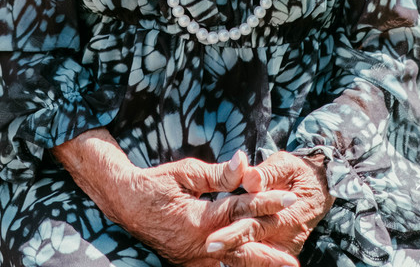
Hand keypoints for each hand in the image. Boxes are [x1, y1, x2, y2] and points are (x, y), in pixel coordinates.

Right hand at [110, 153, 298, 266]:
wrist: (126, 202)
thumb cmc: (156, 183)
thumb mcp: (186, 172)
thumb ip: (218, 174)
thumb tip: (244, 162)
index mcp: (199, 220)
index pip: (240, 210)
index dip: (266, 203)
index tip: (289, 199)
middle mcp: (197, 245)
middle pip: (241, 249)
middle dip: (269, 253)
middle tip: (293, 260)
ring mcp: (191, 258)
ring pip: (230, 264)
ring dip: (255, 265)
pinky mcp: (187, 263)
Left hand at [204, 152, 332, 261]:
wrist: (319, 187)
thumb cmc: (297, 172)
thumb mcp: (284, 165)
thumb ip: (266, 173)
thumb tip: (249, 178)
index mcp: (288, 213)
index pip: (256, 226)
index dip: (234, 233)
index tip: (211, 239)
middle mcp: (287, 235)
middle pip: (253, 246)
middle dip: (229, 248)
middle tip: (208, 248)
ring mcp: (284, 246)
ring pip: (255, 257)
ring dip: (234, 256)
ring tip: (213, 256)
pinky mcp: (281, 249)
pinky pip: (259, 257)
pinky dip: (243, 257)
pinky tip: (224, 257)